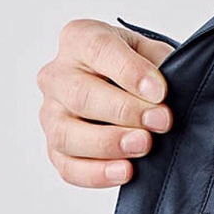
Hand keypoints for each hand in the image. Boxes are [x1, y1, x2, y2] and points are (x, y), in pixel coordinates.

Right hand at [37, 19, 173, 187]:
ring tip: (144, 145)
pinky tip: (125, 172)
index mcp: (80, 39)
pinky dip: (96, 174)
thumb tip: (162, 96)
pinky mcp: (57, 149)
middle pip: (81, 95)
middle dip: (125, 111)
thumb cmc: (141, 71)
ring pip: (67, 134)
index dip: (129, 71)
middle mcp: (57, 76)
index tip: (159, 91)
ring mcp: (52, 115)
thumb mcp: (154, 55)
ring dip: (108, 144)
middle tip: (161, 121)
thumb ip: (159, 67)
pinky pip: (68, 167)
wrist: (134, 94)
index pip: (97, 49)